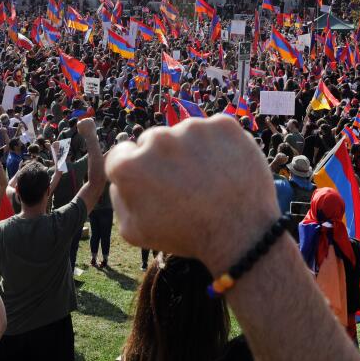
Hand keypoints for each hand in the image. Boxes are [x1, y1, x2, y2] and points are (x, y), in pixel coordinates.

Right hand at [106, 115, 277, 275]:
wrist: (241, 234)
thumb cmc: (186, 235)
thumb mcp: (133, 231)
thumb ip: (118, 197)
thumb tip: (119, 176)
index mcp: (130, 166)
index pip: (122, 153)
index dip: (138, 171)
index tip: (155, 184)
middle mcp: (158, 140)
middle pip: (154, 140)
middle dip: (164, 158)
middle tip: (185, 184)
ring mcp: (193, 128)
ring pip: (185, 134)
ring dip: (192, 150)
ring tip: (208, 180)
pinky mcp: (224, 124)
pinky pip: (214, 131)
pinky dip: (219, 145)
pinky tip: (224, 169)